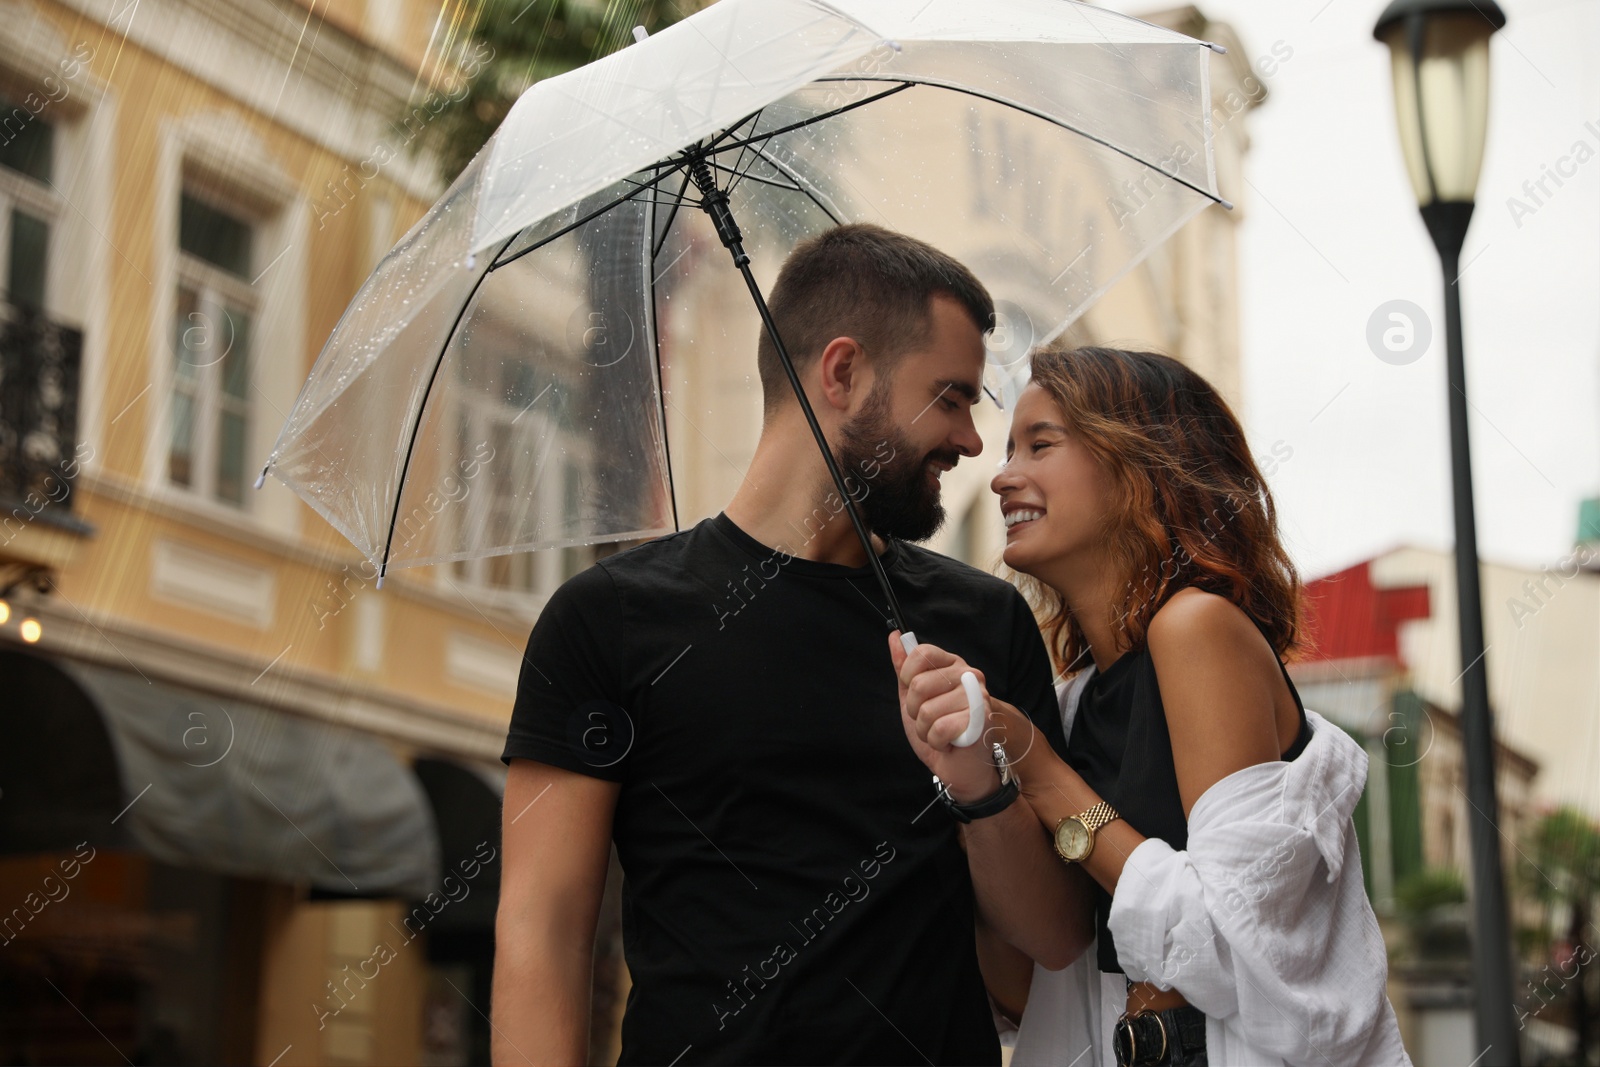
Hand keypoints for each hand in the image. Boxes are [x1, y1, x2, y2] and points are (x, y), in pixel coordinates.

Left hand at [888, 632, 1000, 802]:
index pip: (920, 653)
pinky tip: (949, 742)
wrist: (962, 763)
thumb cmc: (939, 727)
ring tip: (940, 732)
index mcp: (951, 664)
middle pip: (918, 685)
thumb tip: (894, 636)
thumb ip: (904, 667)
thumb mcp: (913, 696)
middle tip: (930, 720)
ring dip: (926, 730)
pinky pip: (940, 728)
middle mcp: (967, 674)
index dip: (907, 677)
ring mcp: (977, 695)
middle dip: (914, 712)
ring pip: (927, 711)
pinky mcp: (981, 718)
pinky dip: (937, 742)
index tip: (914, 694)